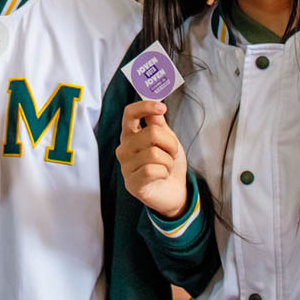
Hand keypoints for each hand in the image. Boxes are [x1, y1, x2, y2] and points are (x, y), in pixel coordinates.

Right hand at [116, 100, 188, 218]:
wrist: (174, 191)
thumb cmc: (168, 164)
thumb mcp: (167, 140)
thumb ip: (158, 124)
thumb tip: (154, 108)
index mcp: (131, 135)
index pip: (130, 113)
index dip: (145, 107)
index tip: (162, 108)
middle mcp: (124, 148)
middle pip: (151, 133)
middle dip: (170, 143)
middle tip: (172, 153)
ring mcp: (126, 166)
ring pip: (154, 153)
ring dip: (168, 161)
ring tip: (166, 167)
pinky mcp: (132, 183)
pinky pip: (152, 170)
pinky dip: (164, 173)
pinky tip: (161, 176)